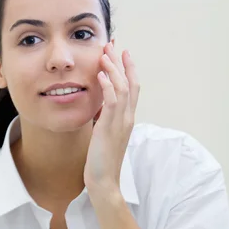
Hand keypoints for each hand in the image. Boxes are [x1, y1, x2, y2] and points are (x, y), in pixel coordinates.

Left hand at [84, 43, 139, 194]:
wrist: (104, 182)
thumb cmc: (101, 163)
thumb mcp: (103, 137)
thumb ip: (104, 121)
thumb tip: (97, 110)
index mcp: (127, 120)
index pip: (132, 90)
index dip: (128, 71)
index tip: (121, 54)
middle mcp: (127, 119)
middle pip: (131, 84)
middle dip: (123, 64)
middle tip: (114, 46)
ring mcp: (121, 123)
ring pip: (123, 89)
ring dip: (114, 70)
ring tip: (105, 54)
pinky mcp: (110, 128)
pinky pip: (112, 102)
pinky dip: (108, 86)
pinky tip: (101, 75)